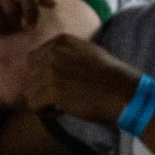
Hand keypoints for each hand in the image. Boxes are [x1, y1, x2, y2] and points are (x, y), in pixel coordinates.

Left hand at [18, 33, 139, 122]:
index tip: (53, 84)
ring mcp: (51, 72)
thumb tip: (53, 65)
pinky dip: (43, 111)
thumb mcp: (91, 53)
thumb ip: (70, 53)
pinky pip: (34, 103)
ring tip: (56, 106)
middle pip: (30, 74)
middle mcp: (53, 54)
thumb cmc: (114, 76)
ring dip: (41, 100)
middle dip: (39, 87)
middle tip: (53, 98)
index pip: (35, 58)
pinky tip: (57, 112)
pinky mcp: (53, 91)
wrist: (125, 92)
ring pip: (29, 90)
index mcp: (61, 42)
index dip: (41, 74)